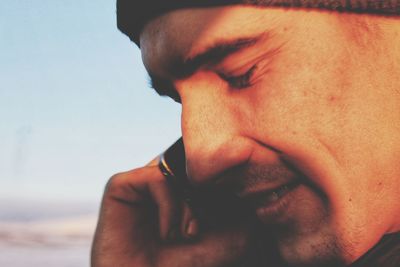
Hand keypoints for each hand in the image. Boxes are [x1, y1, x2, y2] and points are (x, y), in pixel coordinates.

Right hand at [91, 162, 266, 266]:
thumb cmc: (187, 263)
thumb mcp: (230, 236)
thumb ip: (247, 208)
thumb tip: (265, 180)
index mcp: (185, 185)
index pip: (207, 164)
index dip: (224, 175)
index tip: (237, 191)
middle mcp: (164, 179)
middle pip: (193, 163)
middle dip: (208, 189)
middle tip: (206, 222)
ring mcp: (142, 180)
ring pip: (178, 170)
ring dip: (189, 204)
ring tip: (188, 234)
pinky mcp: (121, 184)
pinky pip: (156, 178)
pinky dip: (170, 207)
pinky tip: (167, 234)